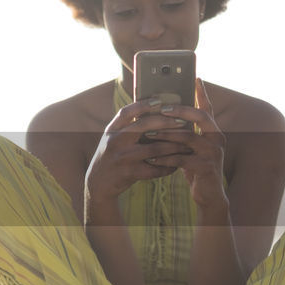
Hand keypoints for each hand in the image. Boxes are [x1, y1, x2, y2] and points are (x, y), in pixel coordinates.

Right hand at [85, 79, 227, 212]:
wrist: (98, 183)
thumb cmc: (112, 156)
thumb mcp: (113, 138)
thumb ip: (127, 127)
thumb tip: (153, 112)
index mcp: (111, 130)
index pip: (127, 112)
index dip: (143, 105)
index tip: (159, 101)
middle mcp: (115, 141)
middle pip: (143, 127)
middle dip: (166, 123)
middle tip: (182, 122)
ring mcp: (122, 158)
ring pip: (154, 149)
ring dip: (173, 147)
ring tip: (186, 145)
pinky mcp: (129, 173)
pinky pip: (154, 169)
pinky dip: (167, 167)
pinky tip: (177, 165)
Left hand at [158, 78, 228, 211]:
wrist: (208, 196)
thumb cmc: (195, 168)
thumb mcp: (190, 149)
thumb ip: (183, 134)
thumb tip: (161, 117)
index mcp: (213, 132)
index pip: (208, 108)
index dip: (202, 93)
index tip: (195, 78)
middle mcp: (217, 138)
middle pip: (200, 116)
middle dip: (180, 110)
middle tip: (162, 108)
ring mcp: (213, 152)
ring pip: (188, 137)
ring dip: (166, 136)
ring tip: (149, 134)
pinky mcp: (206, 167)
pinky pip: (181, 158)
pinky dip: (165, 158)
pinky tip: (152, 159)